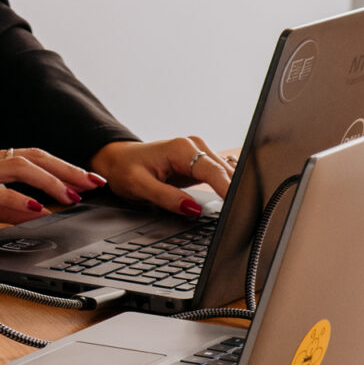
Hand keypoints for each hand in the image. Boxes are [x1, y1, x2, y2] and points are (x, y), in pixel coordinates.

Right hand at [0, 144, 106, 241]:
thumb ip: (11, 207)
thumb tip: (44, 211)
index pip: (35, 158)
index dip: (65, 167)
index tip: (91, 181)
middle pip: (34, 156)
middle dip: (67, 169)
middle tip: (94, 183)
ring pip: (19, 166)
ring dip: (50, 181)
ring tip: (71, 196)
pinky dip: (19, 199)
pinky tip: (37, 209)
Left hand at [88, 137, 233, 217]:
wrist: (116, 159)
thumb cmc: (124, 169)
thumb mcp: (139, 186)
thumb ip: (167, 198)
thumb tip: (194, 210)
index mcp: (182, 148)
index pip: (215, 171)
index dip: (230, 190)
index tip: (242, 208)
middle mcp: (195, 146)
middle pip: (227, 172)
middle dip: (238, 193)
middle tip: (247, 218)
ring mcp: (200, 153)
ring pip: (229, 174)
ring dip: (236, 191)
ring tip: (243, 214)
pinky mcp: (201, 163)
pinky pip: (221, 176)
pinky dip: (228, 189)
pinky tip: (234, 203)